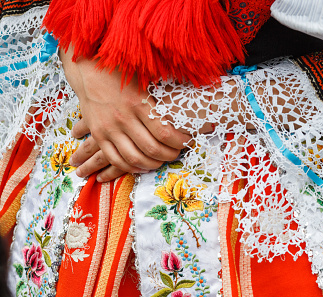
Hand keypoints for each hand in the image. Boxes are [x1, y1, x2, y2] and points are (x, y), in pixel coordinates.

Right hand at [61, 46, 191, 180]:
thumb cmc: (123, 72)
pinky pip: (115, 158)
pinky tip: (141, 165)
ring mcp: (109, 128)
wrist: (88, 70)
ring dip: (151, 164)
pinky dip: (130, 167)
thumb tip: (200, 90)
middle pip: (151, 148)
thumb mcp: (146, 77)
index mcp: (138, 102)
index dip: (180, 142)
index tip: (187, 141)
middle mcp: (123, 118)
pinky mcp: (98, 135)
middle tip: (177, 153)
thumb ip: (166, 89)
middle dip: (168, 155)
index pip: (164, 132)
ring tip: (160, 160)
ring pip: (133, 157)